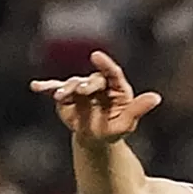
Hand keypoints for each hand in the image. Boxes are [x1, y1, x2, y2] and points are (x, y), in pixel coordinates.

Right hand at [31, 50, 161, 143]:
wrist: (95, 137)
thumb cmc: (114, 129)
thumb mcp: (127, 122)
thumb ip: (138, 109)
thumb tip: (156, 97)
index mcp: (116, 87)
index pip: (112, 72)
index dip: (105, 64)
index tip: (96, 56)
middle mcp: (97, 83)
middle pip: (91, 81)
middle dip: (85, 85)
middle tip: (81, 91)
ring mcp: (80, 88)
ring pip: (72, 85)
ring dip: (64, 89)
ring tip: (59, 96)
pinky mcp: (65, 95)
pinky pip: (55, 90)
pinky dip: (46, 88)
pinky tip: (36, 87)